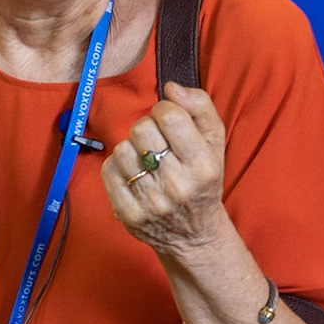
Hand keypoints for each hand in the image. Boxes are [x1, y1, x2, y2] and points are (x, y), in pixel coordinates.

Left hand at [104, 83, 228, 256]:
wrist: (194, 236)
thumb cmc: (203, 181)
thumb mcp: (215, 143)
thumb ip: (200, 107)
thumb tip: (171, 88)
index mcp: (203, 165)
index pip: (169, 116)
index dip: (164, 109)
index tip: (168, 120)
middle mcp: (178, 185)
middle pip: (142, 129)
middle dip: (147, 128)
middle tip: (157, 142)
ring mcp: (151, 202)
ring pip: (122, 148)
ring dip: (132, 148)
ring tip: (145, 159)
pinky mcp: (129, 214)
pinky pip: (108, 170)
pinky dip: (117, 166)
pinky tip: (133, 173)